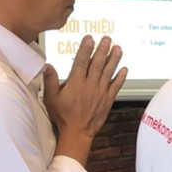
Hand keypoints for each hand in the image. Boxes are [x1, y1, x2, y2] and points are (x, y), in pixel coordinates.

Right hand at [43, 35, 126, 163]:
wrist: (77, 133)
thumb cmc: (62, 116)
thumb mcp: (51, 98)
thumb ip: (50, 81)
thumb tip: (48, 65)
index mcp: (76, 83)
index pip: (82, 61)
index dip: (86, 48)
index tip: (90, 38)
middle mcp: (90, 85)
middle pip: (98, 63)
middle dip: (103, 49)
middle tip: (107, 39)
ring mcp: (100, 92)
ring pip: (108, 72)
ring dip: (114, 59)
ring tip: (118, 48)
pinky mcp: (108, 100)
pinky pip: (116, 86)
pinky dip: (120, 77)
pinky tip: (124, 69)